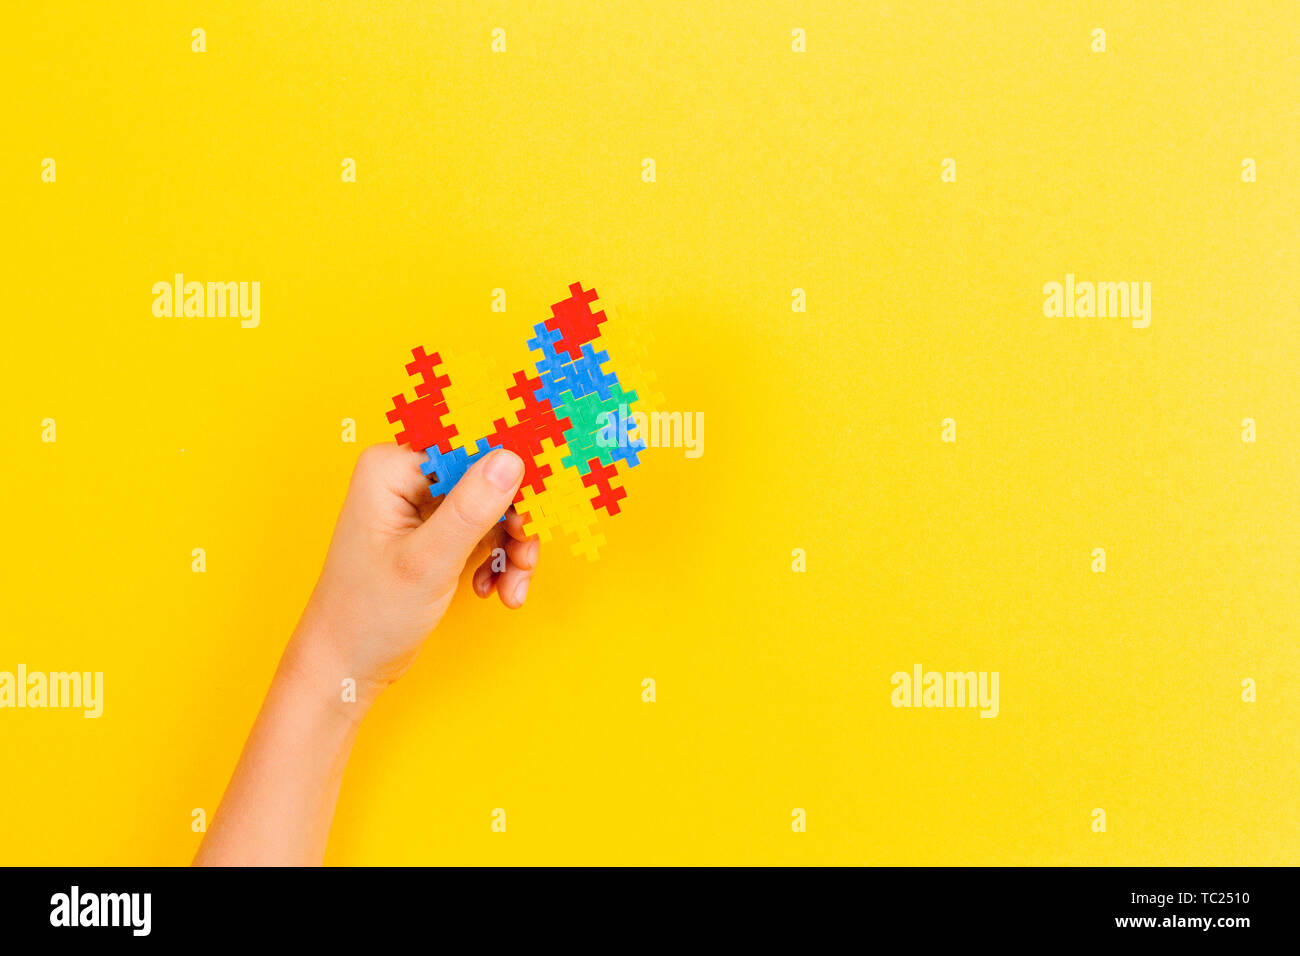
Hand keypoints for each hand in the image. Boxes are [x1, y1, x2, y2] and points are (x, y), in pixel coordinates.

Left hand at [294, 443, 538, 700]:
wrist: (347, 664)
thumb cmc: (367, 615)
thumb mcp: (426, 562)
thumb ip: (469, 510)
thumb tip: (510, 460)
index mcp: (392, 467)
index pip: (469, 447)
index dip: (510, 472)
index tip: (537, 504)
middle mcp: (406, 477)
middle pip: (488, 476)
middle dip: (515, 521)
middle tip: (524, 557)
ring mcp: (423, 505)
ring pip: (495, 506)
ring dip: (513, 547)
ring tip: (511, 587)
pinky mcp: (436, 531)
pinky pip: (486, 531)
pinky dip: (500, 560)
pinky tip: (495, 589)